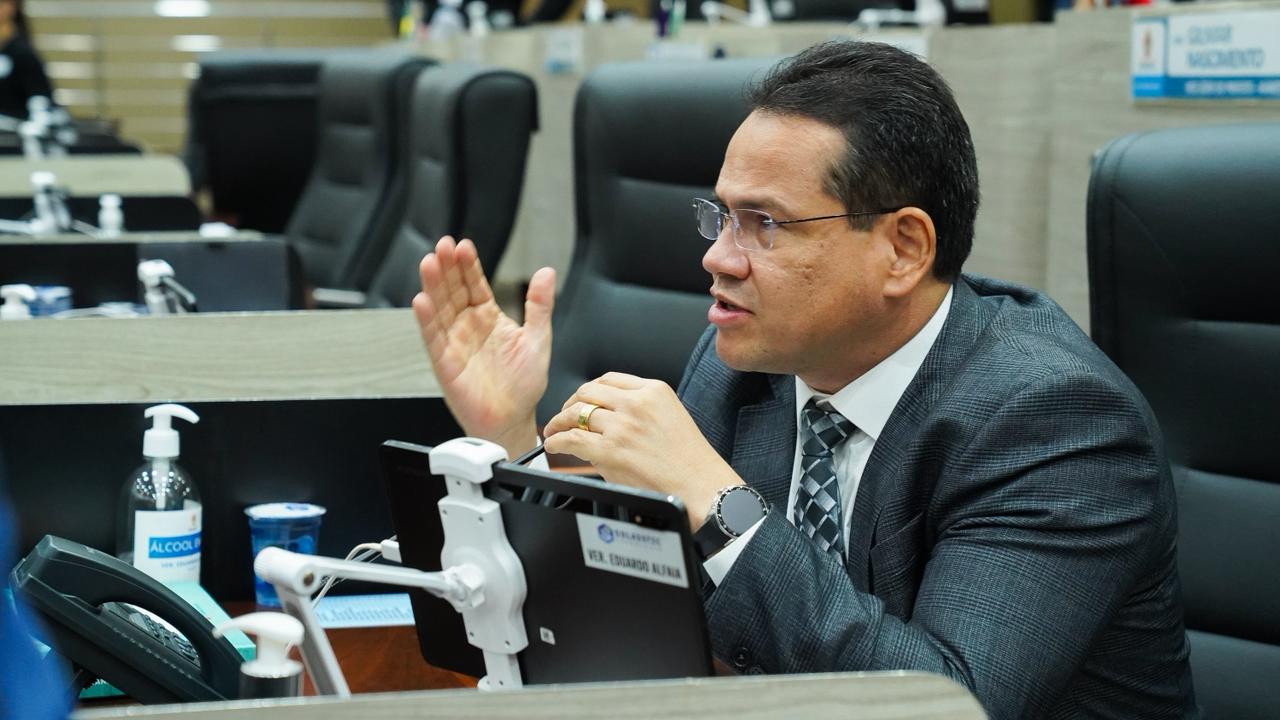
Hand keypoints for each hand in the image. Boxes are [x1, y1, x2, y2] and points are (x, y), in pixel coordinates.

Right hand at [412, 236, 554, 457]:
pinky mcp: (445, 363)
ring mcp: (454, 343)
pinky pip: (433, 338)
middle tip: (442, 245)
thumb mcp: (538, 338)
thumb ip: (540, 305)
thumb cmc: (524, 384)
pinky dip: (426, 320)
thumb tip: (546, 272)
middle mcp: (468, 327)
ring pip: (440, 309)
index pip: (474, 285)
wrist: (513, 419)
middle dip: (447, 268)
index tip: (463, 245)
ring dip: (433, 286)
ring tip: (428, 263)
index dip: (468, 265)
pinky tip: (421, 300)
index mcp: (489, 317)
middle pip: (453, 291)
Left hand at [542, 373, 743, 527]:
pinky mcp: (611, 450)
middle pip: (588, 392)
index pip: (609, 380)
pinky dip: (557, 440)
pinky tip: (554, 445)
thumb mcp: (670, 416)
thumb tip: (607, 416)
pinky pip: (573, 439)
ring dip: (559, 422)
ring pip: (576, 413)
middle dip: (571, 403)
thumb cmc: (690, 460)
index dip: (590, 390)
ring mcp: (623, 426)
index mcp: (654, 390)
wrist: (700, 486)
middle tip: (564, 416)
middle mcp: (636, 403)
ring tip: (554, 430)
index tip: (582, 399)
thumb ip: (640, 410)